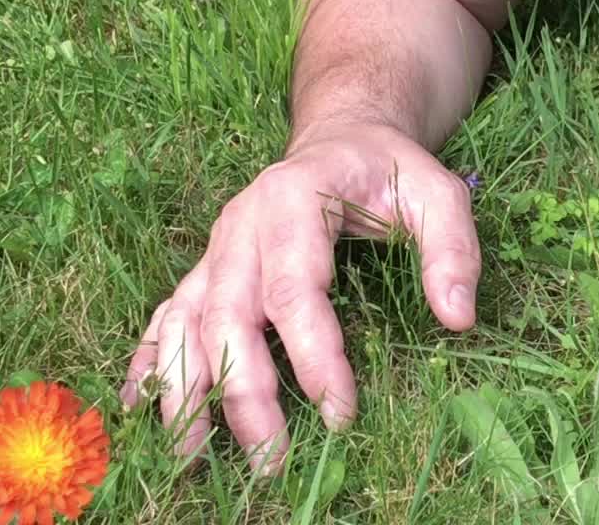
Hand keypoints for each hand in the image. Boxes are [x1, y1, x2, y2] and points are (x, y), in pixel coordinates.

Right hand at [119, 123, 480, 469]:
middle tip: (271, 460)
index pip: (294, 288)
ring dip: (183, 387)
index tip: (339, 412)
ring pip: (185, 320)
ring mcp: (217, 247)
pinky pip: (168, 314)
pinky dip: (150, 359)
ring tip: (190, 454)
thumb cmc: (389, 172)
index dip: (313, 354)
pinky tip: (141, 406)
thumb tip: (458, 317)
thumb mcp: (438, 193)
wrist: (342, 139)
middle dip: (244, 391)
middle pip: (228, 314)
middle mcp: (241, 224)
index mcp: (293, 199)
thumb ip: (453, 248)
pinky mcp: (207, 267)